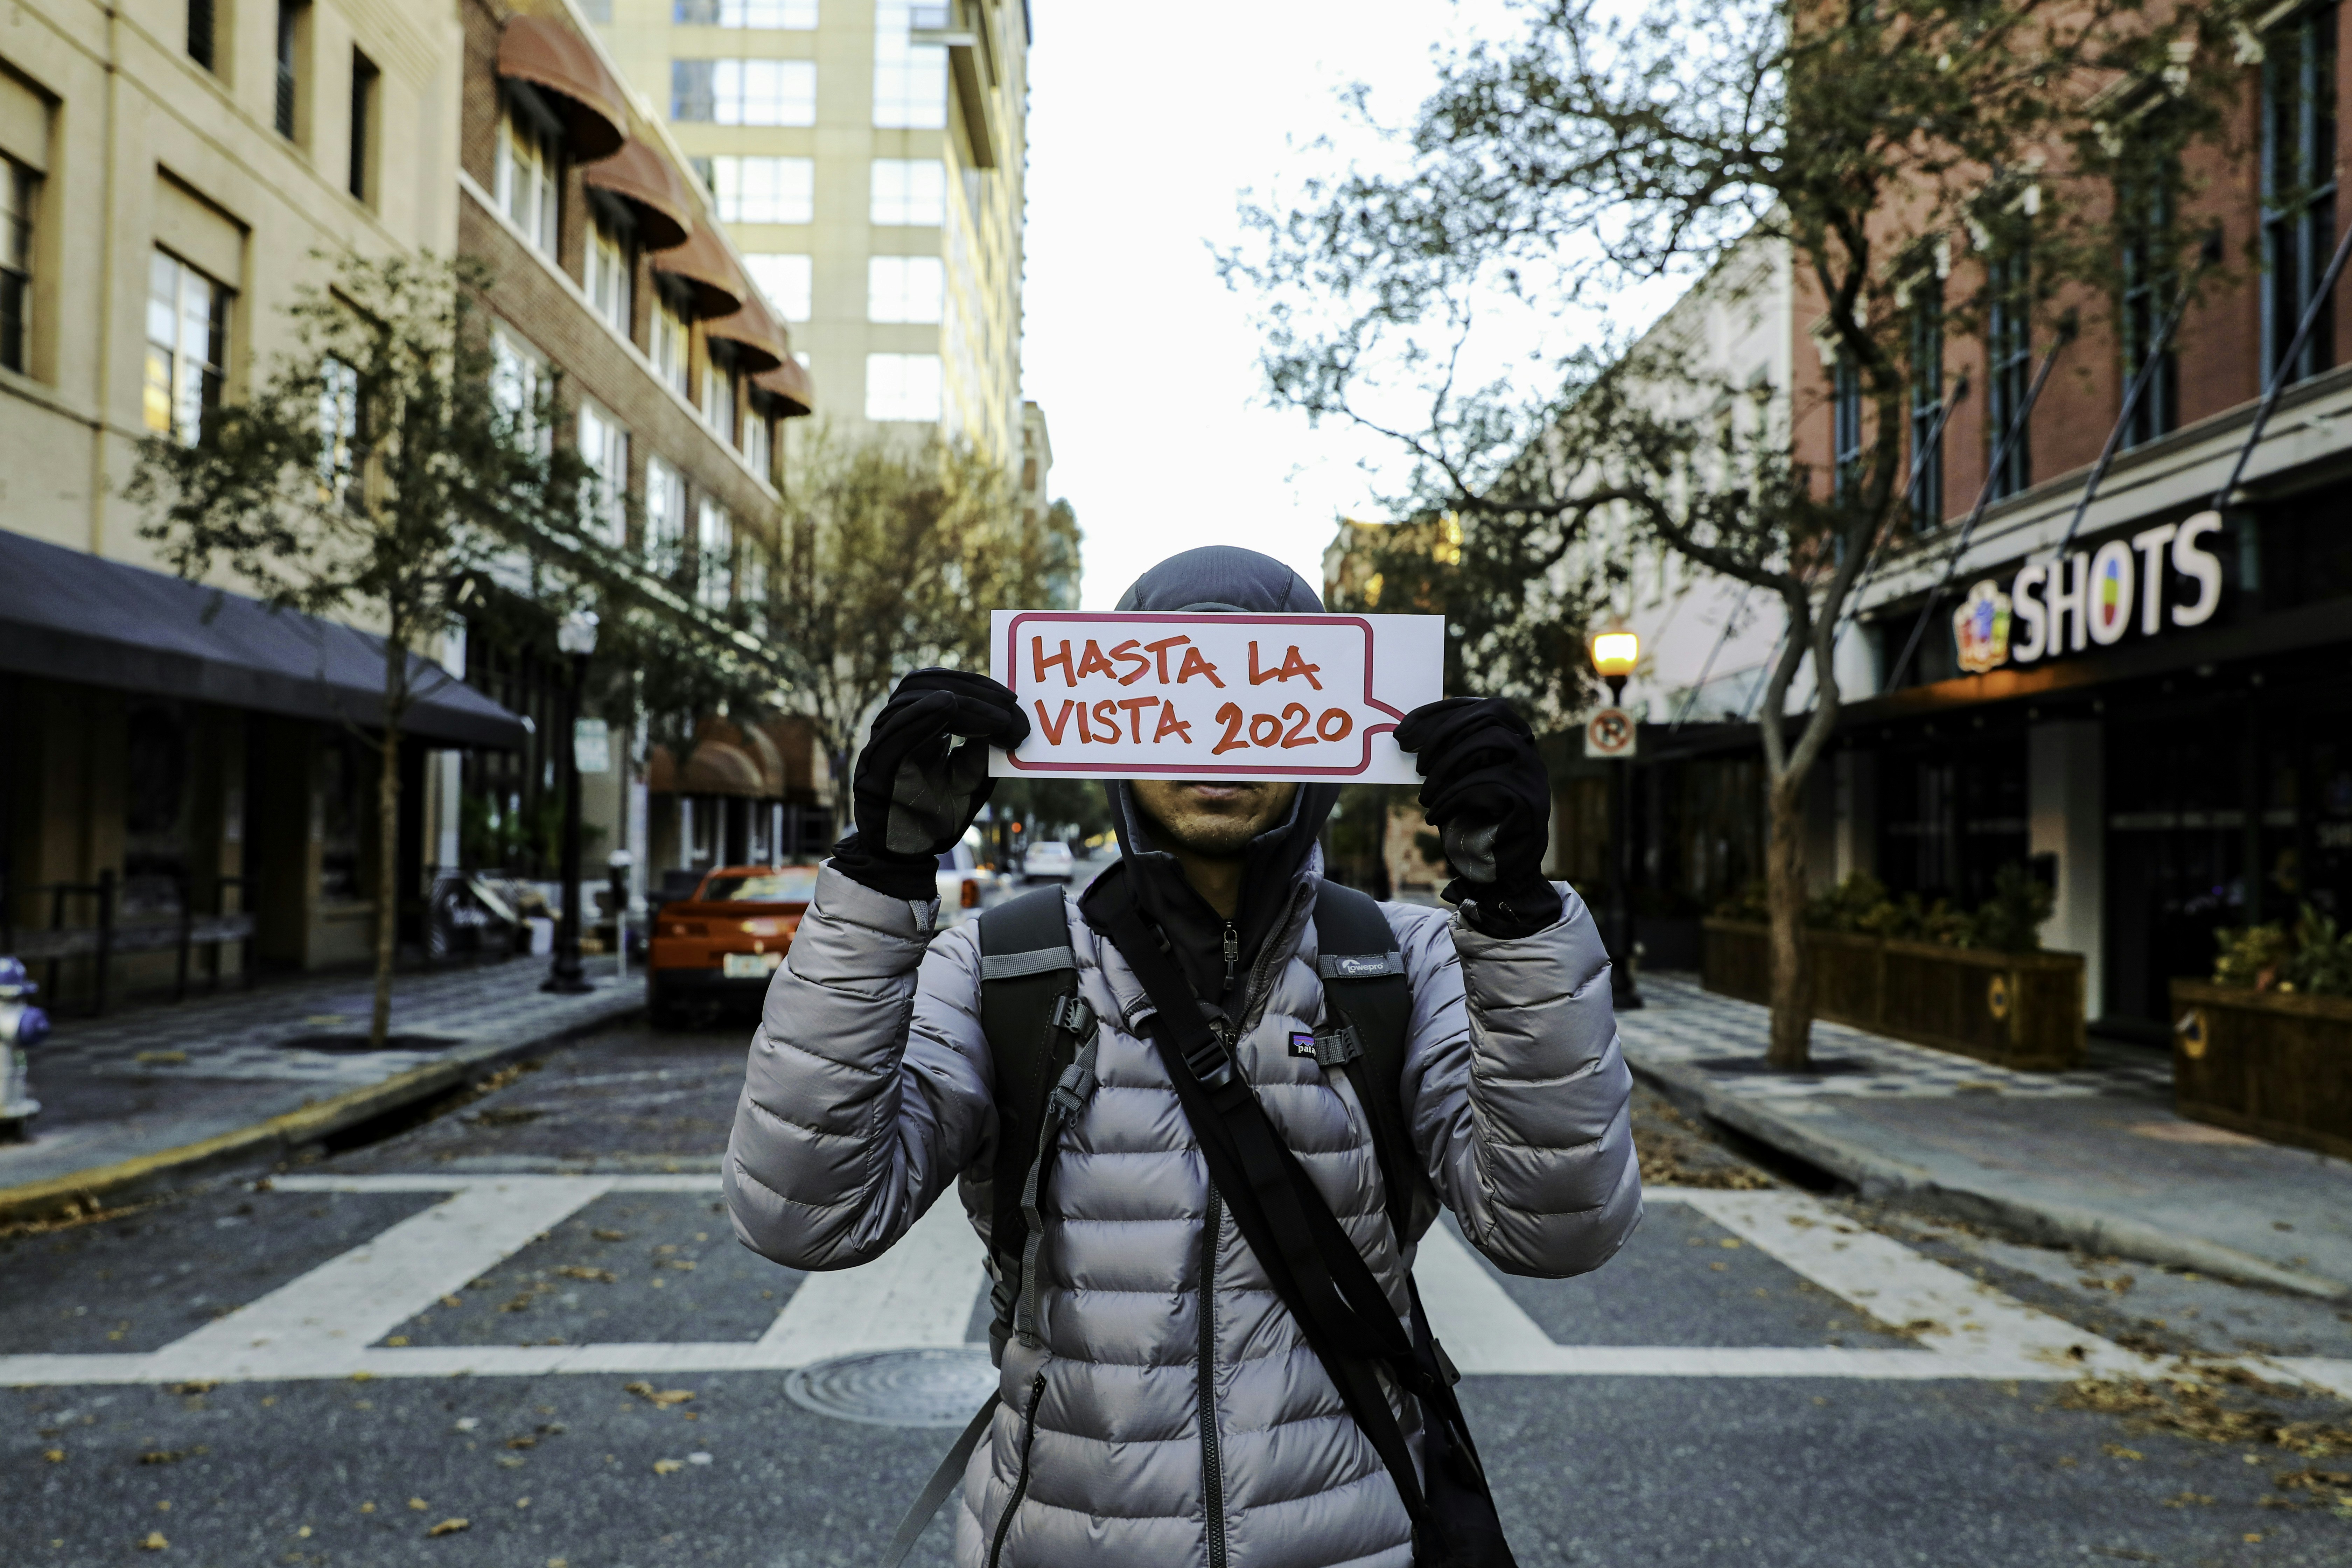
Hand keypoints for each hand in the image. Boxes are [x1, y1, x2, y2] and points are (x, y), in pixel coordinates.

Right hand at [832, 669, 1029, 899]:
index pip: (936, 687)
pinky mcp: (872, 772)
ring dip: (958, 701)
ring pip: (908, 702)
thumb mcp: (969, 781)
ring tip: (998, 716)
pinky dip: (922, 715)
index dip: (974, 685)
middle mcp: (892, 733)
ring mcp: (879, 749)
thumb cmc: (936, 820)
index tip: (1011, 699)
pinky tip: (949, 706)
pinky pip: (893, 734)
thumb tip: (1006, 718)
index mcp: (914, 730)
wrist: (905, 861)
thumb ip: (981, 752)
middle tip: (1010, 703)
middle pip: (921, 685)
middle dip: (970, 688)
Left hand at [1393, 696, 1561, 934]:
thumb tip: (1410, 732)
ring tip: (1425, 796)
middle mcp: (1529, 752)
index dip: (1441, 712)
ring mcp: (1534, 775)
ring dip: (1447, 766)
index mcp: (1512, 741)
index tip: (1404, 729)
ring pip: (1491, 741)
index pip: (1482, 707)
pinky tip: (1435, 816)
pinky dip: (1453, 798)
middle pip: (1490, 715)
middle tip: (1415, 762)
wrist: (1497, 873)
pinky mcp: (1530, 801)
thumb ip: (1448, 755)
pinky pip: (1488, 782)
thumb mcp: (1455, 781)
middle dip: (1444, 733)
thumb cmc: (1472, 823)